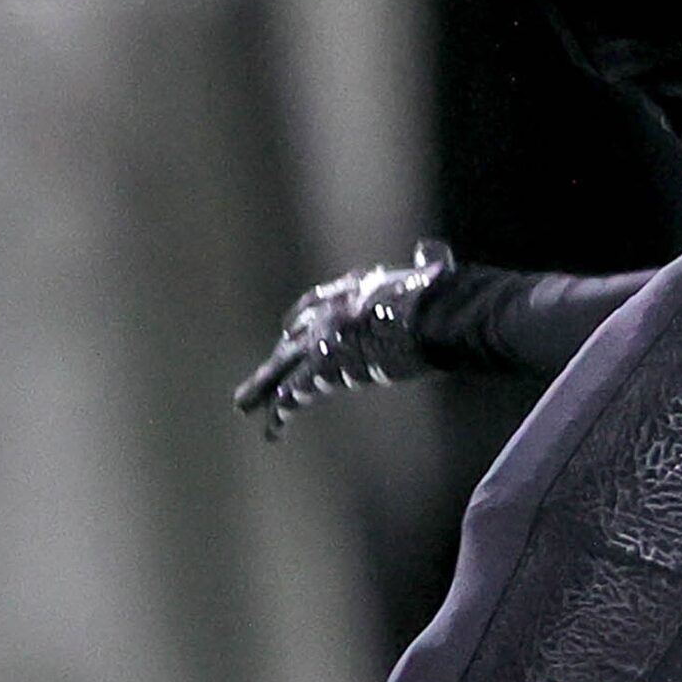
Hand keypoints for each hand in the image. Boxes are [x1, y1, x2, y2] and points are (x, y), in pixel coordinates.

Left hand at [234, 240, 453, 439]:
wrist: (430, 314)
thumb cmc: (439, 296)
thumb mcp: (432, 274)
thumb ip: (428, 261)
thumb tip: (430, 251)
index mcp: (354, 288)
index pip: (316, 302)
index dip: (302, 318)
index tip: (288, 331)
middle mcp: (331, 310)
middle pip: (293, 339)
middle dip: (274, 361)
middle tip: (256, 376)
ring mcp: (324, 338)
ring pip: (283, 367)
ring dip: (262, 387)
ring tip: (242, 404)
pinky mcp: (324, 367)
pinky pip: (294, 394)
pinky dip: (283, 413)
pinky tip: (272, 430)